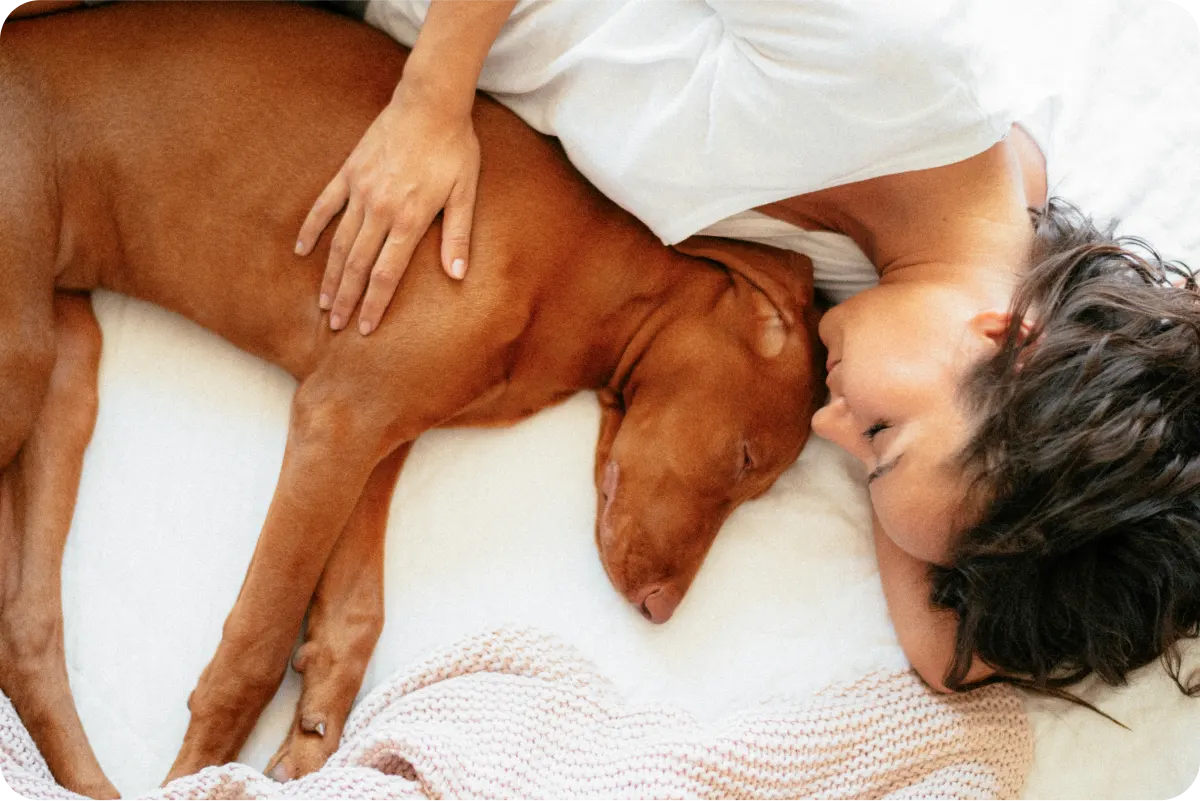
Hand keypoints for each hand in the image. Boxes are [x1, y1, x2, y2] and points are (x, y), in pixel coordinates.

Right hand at [295, 86, 479, 334]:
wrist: (429, 102)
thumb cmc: (454, 148)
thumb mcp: (466, 192)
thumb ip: (458, 235)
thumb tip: (457, 274)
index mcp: (410, 218)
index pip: (386, 273)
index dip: (374, 303)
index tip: (364, 328)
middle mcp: (380, 208)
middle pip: (357, 264)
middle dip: (346, 299)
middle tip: (334, 327)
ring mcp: (360, 189)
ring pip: (339, 242)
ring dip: (329, 275)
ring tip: (322, 302)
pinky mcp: (349, 171)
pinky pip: (325, 205)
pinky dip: (312, 229)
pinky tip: (302, 251)